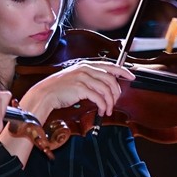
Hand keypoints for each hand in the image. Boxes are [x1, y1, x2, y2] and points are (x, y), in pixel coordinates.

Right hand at [17, 59, 134, 122]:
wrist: (45, 94)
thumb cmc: (59, 88)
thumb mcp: (75, 78)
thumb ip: (89, 78)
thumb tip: (105, 86)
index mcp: (85, 65)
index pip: (109, 65)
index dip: (122, 71)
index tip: (131, 76)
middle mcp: (85, 69)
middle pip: (110, 79)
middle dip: (116, 92)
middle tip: (115, 101)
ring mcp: (82, 78)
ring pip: (106, 89)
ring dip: (110, 102)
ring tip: (107, 109)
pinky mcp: (80, 88)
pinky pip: (98, 97)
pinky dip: (103, 105)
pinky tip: (101, 110)